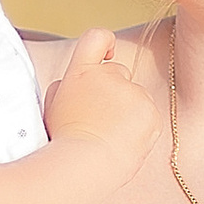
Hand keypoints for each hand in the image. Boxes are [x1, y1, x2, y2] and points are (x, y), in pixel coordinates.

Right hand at [43, 28, 157, 179]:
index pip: (97, 37)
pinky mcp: (151, 114)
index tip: (107, 54)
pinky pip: (149, 116)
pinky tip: (123, 143)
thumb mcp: (53, 106)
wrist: (83, 167)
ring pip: (135, 96)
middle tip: (99, 120)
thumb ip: (66, 86)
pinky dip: (140, 128)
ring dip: (126, 112)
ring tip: (109, 137)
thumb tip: (76, 82)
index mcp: (82, 72)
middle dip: (112, 91)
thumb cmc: (62, 141)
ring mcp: (133, 94)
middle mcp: (111, 76)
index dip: (105, 43)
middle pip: (118, 73)